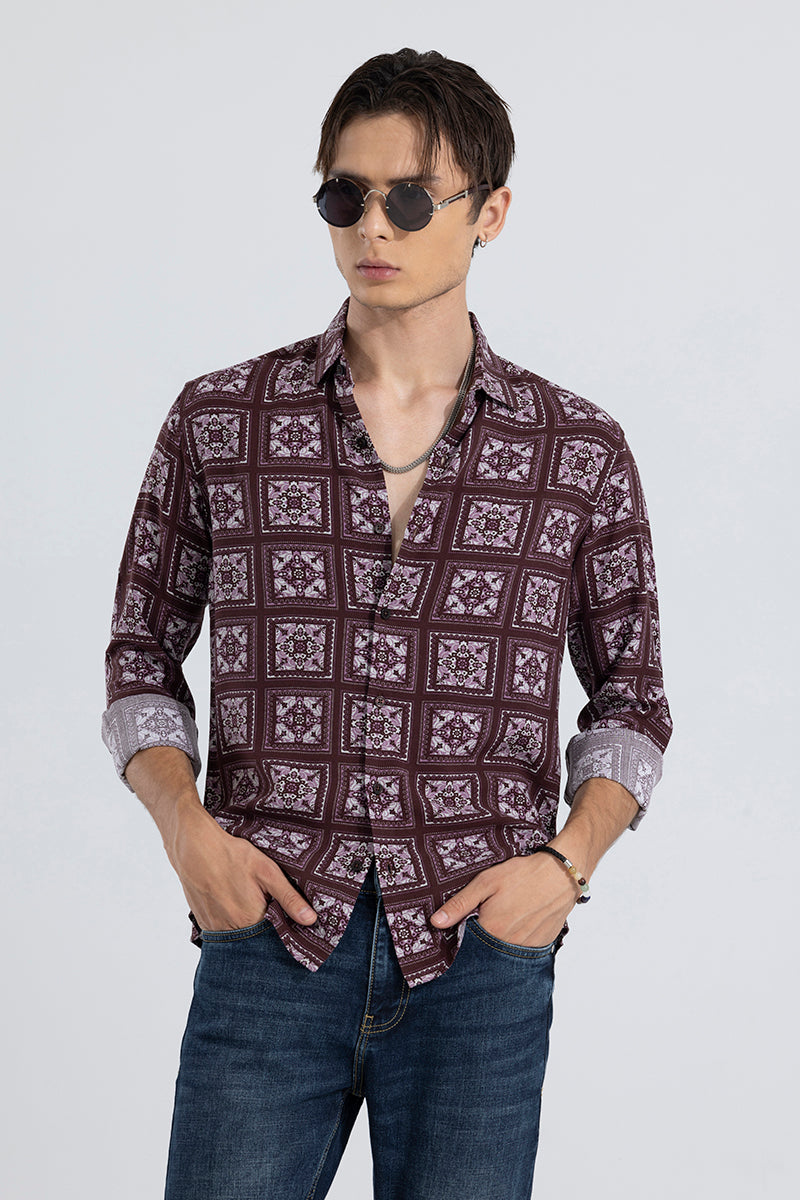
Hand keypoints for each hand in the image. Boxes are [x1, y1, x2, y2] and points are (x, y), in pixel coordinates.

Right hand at [167, 803, 317, 931]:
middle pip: (256, 936)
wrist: (194, 847)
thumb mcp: (267, 871)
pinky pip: (222, 929)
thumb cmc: (232, 856)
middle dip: (264, 924)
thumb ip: (289, 898)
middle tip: (261, 899)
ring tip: (245, 898)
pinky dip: (230, 920)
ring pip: (238, 933)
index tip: (284, 911)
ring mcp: (214, 928)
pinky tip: (231, 900)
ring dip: (246, 923)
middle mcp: (231, 931)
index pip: (275, 934)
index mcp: (251, 921)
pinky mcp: (203, 922)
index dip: (283, 924)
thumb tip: (311, 920)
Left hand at [430, 854, 577, 946]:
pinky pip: (523, 950)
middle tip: (491, 915)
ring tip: (507, 916)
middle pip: (486, 949)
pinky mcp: (542, 945)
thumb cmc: (523, 875)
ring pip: (505, 951)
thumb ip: (460, 904)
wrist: (561, 874)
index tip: (464, 922)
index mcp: (491, 931)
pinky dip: (518, 940)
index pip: (466, 943)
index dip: (462, 933)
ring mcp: (527, 948)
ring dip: (500, 940)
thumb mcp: (486, 882)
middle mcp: (509, 946)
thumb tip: (436, 922)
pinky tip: (520, 921)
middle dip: (482, 937)